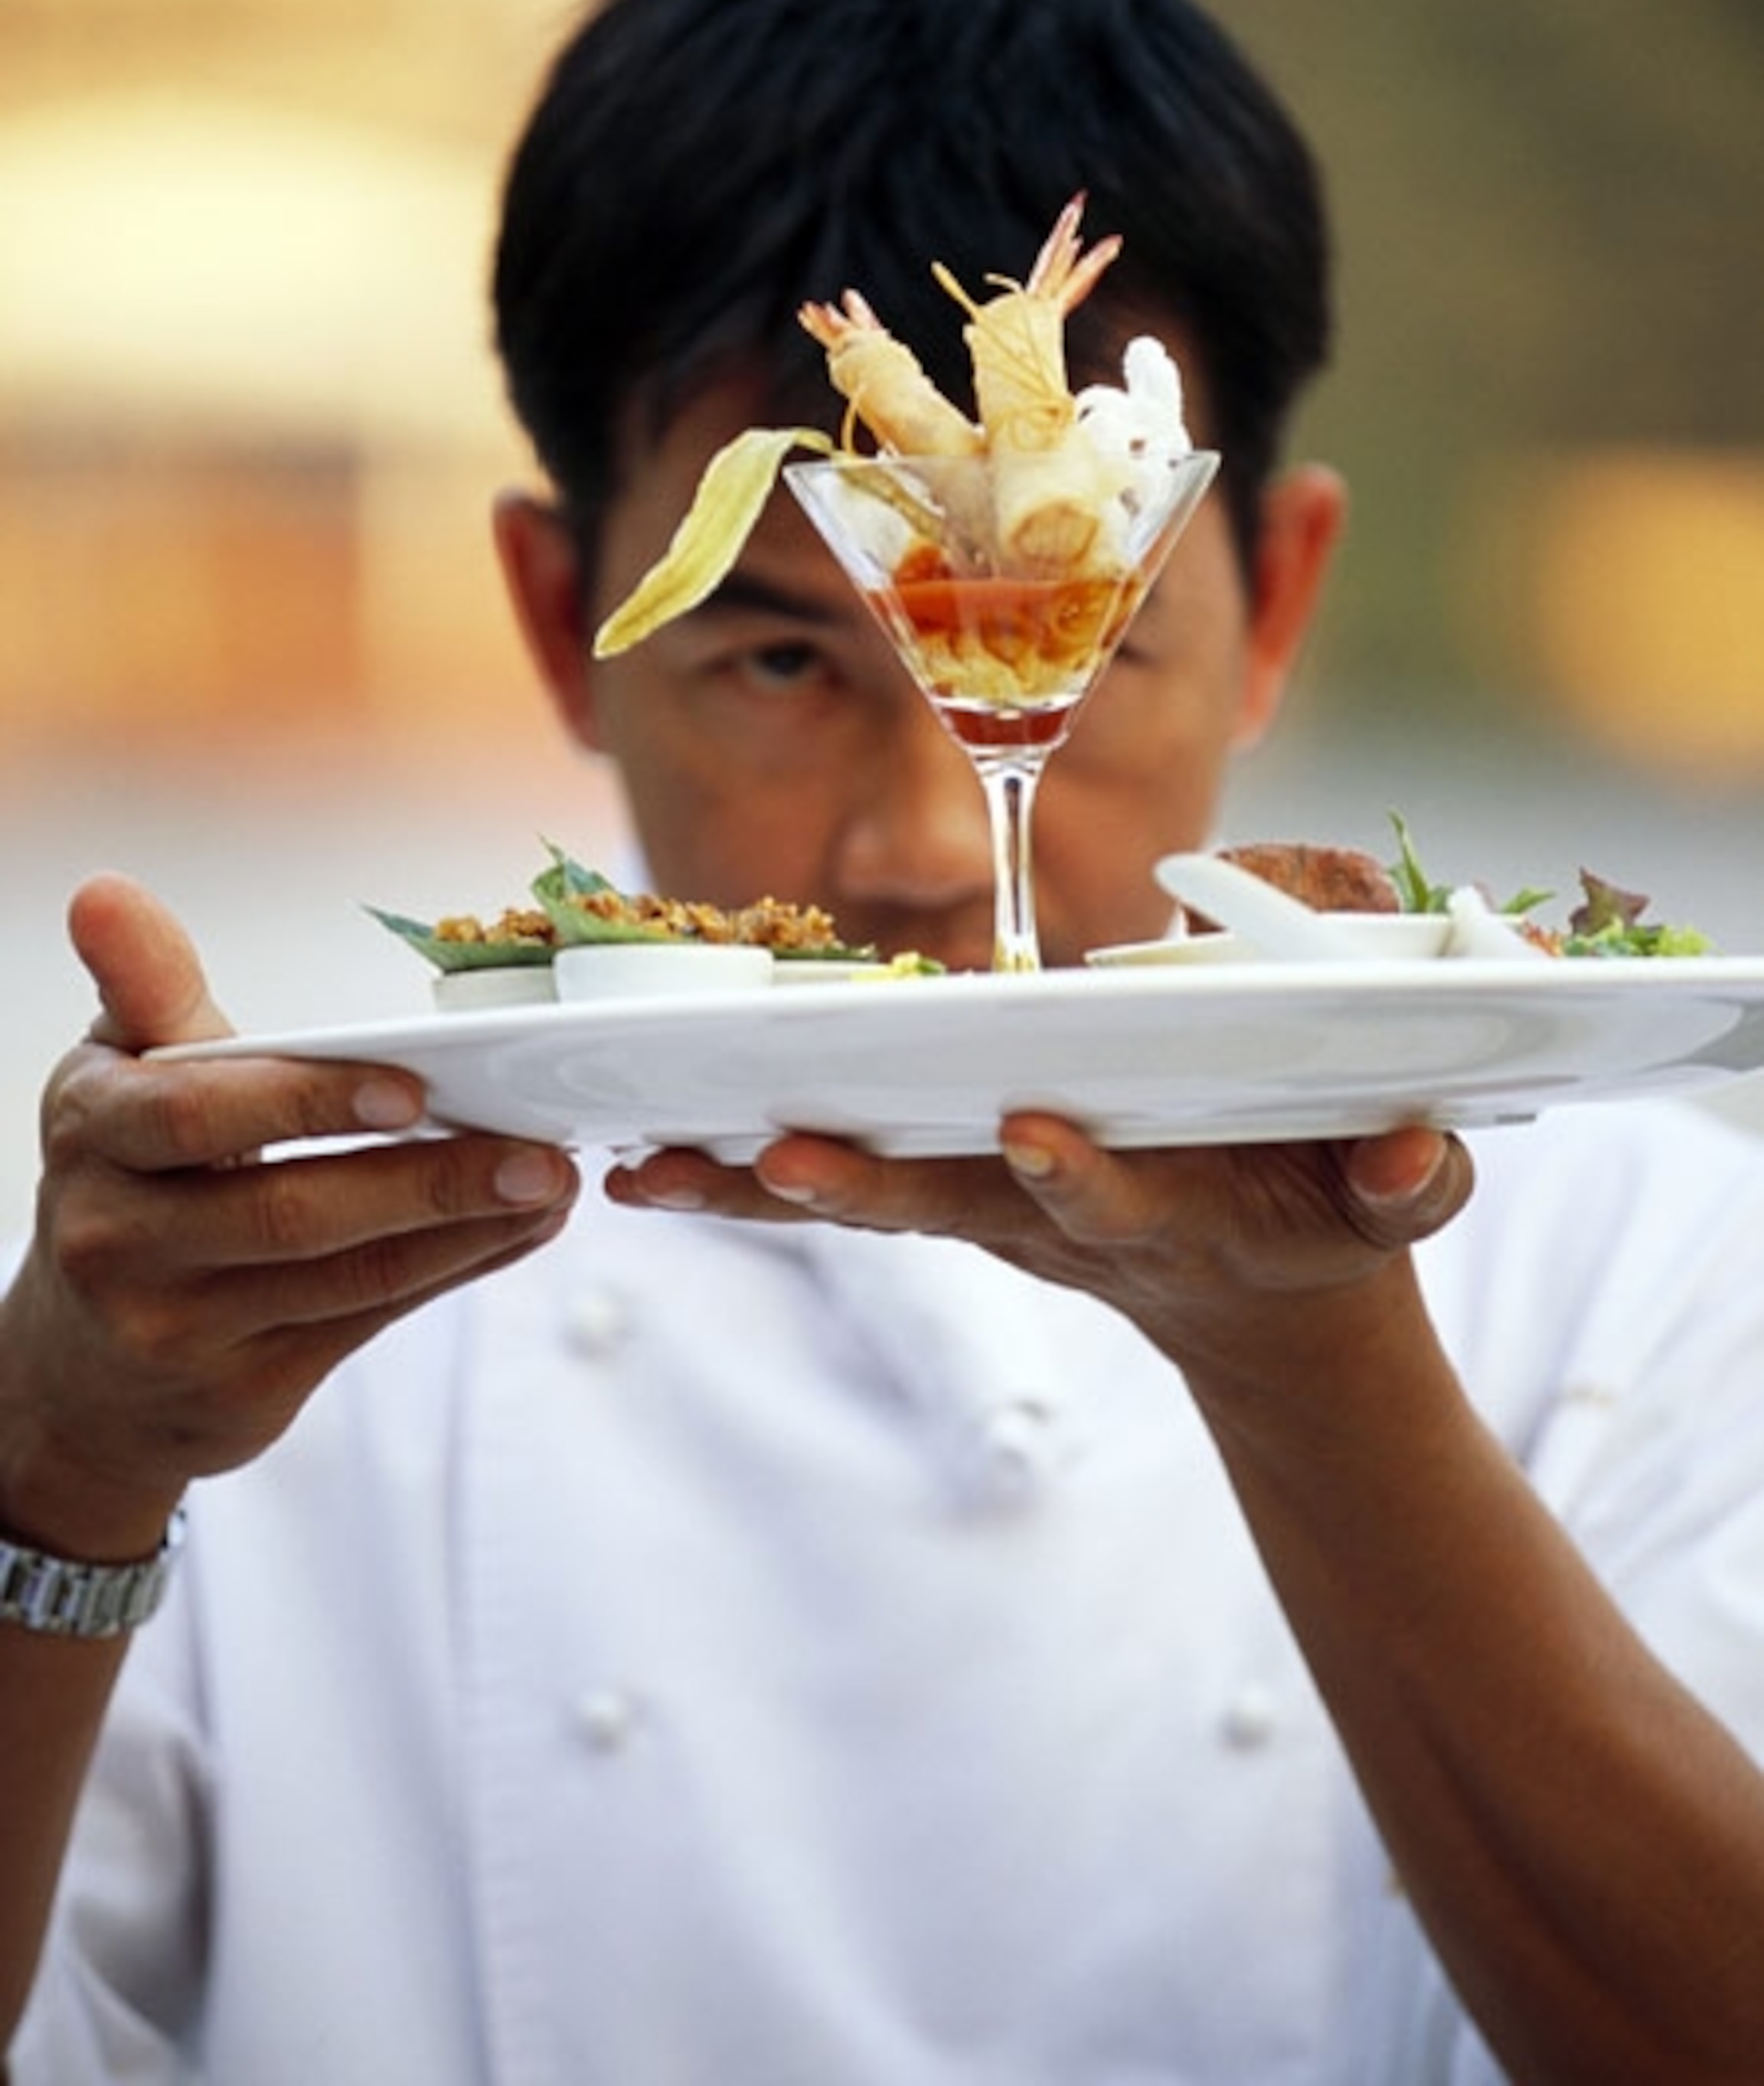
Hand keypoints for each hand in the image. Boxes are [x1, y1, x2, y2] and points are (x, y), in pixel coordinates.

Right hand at [0, 874, 578, 1556]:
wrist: (86, 1368)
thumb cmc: (132, 1177)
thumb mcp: (120, 1077)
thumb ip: (144, 987)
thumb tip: (106, 893)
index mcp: (94, 1133)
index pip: (196, 1113)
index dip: (307, 1101)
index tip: (412, 1087)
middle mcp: (119, 1238)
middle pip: (289, 1212)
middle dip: (427, 1183)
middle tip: (538, 1151)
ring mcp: (180, 1326)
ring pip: (346, 1277)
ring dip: (466, 1230)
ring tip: (552, 1184)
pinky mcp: (246, 1388)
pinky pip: (368, 1321)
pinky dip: (456, 1271)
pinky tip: (519, 1230)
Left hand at [606, 1110, 1471, 1383]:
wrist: (1262, 1310)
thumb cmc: (1319, 1227)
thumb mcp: (1386, 1214)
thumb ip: (1405, 1185)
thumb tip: (1412, 1153)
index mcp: (1166, 1216)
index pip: (1112, 1199)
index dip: (1077, 1176)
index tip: (1033, 1136)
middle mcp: (1059, 1222)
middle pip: (953, 1205)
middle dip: (870, 1185)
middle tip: (784, 1159)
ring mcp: (999, 1218)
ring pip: (875, 1199)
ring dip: (767, 1189)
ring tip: (659, 1170)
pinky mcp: (958, 1202)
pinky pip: (847, 1192)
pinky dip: (751, 1185)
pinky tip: (652, 1172)